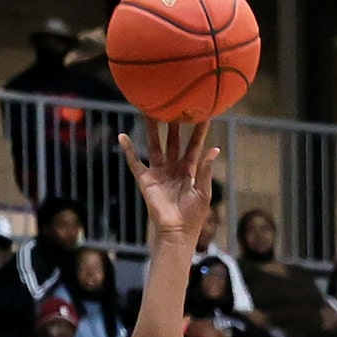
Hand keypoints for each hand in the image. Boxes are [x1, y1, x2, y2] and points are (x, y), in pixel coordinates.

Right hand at [118, 118, 218, 243]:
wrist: (176, 232)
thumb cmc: (193, 216)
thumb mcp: (203, 192)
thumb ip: (206, 170)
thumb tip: (214, 149)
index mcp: (189, 170)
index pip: (194, 145)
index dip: (199, 130)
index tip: (203, 112)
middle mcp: (173, 168)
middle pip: (173, 140)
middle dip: (174, 123)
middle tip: (174, 103)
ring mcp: (159, 173)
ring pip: (155, 145)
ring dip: (152, 129)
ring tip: (149, 110)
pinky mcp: (145, 180)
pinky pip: (135, 162)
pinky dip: (128, 150)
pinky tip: (122, 136)